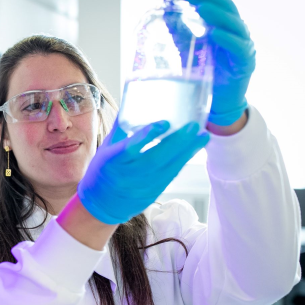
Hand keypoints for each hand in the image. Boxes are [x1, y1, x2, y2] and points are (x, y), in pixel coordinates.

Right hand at [77, 121, 209, 224]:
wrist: (102, 204)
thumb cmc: (102, 170)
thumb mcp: (106, 147)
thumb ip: (121, 127)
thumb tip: (132, 101)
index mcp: (113, 160)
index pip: (131, 148)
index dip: (147, 135)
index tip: (164, 123)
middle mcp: (129, 173)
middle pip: (156, 157)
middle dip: (178, 141)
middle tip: (194, 125)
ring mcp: (143, 184)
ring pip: (169, 167)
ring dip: (188, 151)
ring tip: (203, 135)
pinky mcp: (154, 191)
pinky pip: (172, 174)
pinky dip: (184, 160)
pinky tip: (195, 148)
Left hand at [186, 0, 255, 126]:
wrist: (218, 102)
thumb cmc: (205, 73)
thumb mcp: (188, 49)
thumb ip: (179, 32)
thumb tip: (162, 15)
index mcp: (224, 26)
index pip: (221, 1)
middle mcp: (236, 33)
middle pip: (228, 8)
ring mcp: (243, 46)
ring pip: (235, 24)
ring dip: (218, 14)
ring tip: (202, 8)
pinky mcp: (245, 63)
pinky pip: (239, 47)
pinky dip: (228, 39)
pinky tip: (215, 33)